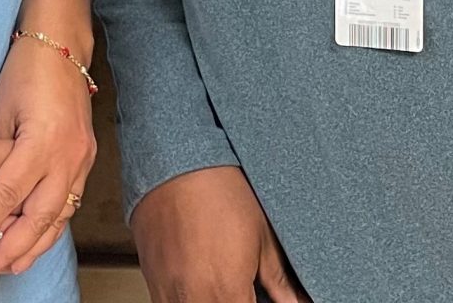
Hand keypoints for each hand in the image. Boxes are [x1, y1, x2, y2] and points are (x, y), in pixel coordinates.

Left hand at [0, 34, 98, 279]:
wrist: (62, 48)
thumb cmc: (24, 73)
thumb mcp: (2, 113)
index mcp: (42, 141)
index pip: (7, 194)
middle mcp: (68, 155)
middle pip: (38, 217)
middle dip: (10, 249)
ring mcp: (82, 159)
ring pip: (60, 217)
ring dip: (34, 246)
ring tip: (9, 268)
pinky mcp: (86, 160)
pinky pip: (69, 204)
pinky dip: (51, 227)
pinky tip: (35, 242)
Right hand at [134, 166, 306, 302]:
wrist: (174, 163)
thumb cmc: (218, 191)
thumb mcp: (263, 237)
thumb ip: (282, 283)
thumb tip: (299, 301)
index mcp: (226, 292)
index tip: (262, 299)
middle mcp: (193, 299)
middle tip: (247, 291)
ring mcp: (168, 294)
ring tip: (224, 288)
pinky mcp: (153, 284)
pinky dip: (190, 301)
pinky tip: (203, 288)